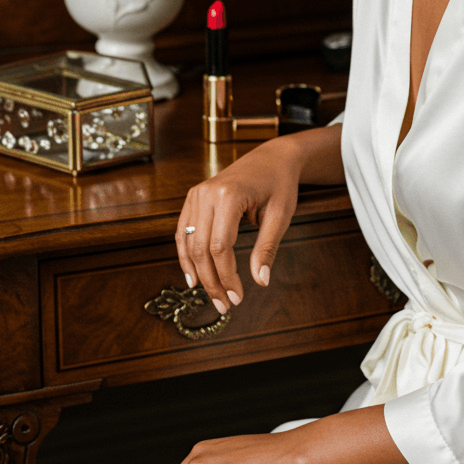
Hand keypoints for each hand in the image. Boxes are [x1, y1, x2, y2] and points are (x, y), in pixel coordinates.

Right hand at [175, 139, 300, 314]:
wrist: (272, 158)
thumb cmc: (279, 184)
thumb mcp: (280, 216)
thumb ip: (267, 248)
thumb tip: (260, 282)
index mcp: (229, 195)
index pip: (220, 247)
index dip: (227, 276)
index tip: (238, 297)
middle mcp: (207, 193)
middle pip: (200, 248)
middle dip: (211, 281)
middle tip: (225, 305)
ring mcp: (197, 193)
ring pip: (188, 242)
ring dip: (198, 273)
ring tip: (212, 296)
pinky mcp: (194, 197)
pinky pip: (183, 231)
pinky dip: (186, 255)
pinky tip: (193, 276)